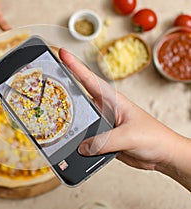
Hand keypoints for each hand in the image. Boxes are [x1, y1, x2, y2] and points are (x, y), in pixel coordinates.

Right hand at [58, 48, 190, 189]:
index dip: (74, 66)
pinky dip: (75, 139)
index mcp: (112, 99)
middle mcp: (104, 108)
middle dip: (62, 89)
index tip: (62, 53)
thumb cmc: (154, 137)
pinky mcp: (101, 138)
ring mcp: (101, 123)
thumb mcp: (129, 136)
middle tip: (45, 84)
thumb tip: (82, 147)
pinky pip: (84, 137)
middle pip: (78, 97)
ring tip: (49, 117)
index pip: (89, 79)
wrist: (162, 155)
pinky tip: (66, 142)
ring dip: (66, 119)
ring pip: (79, 119)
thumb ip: (104, 142)